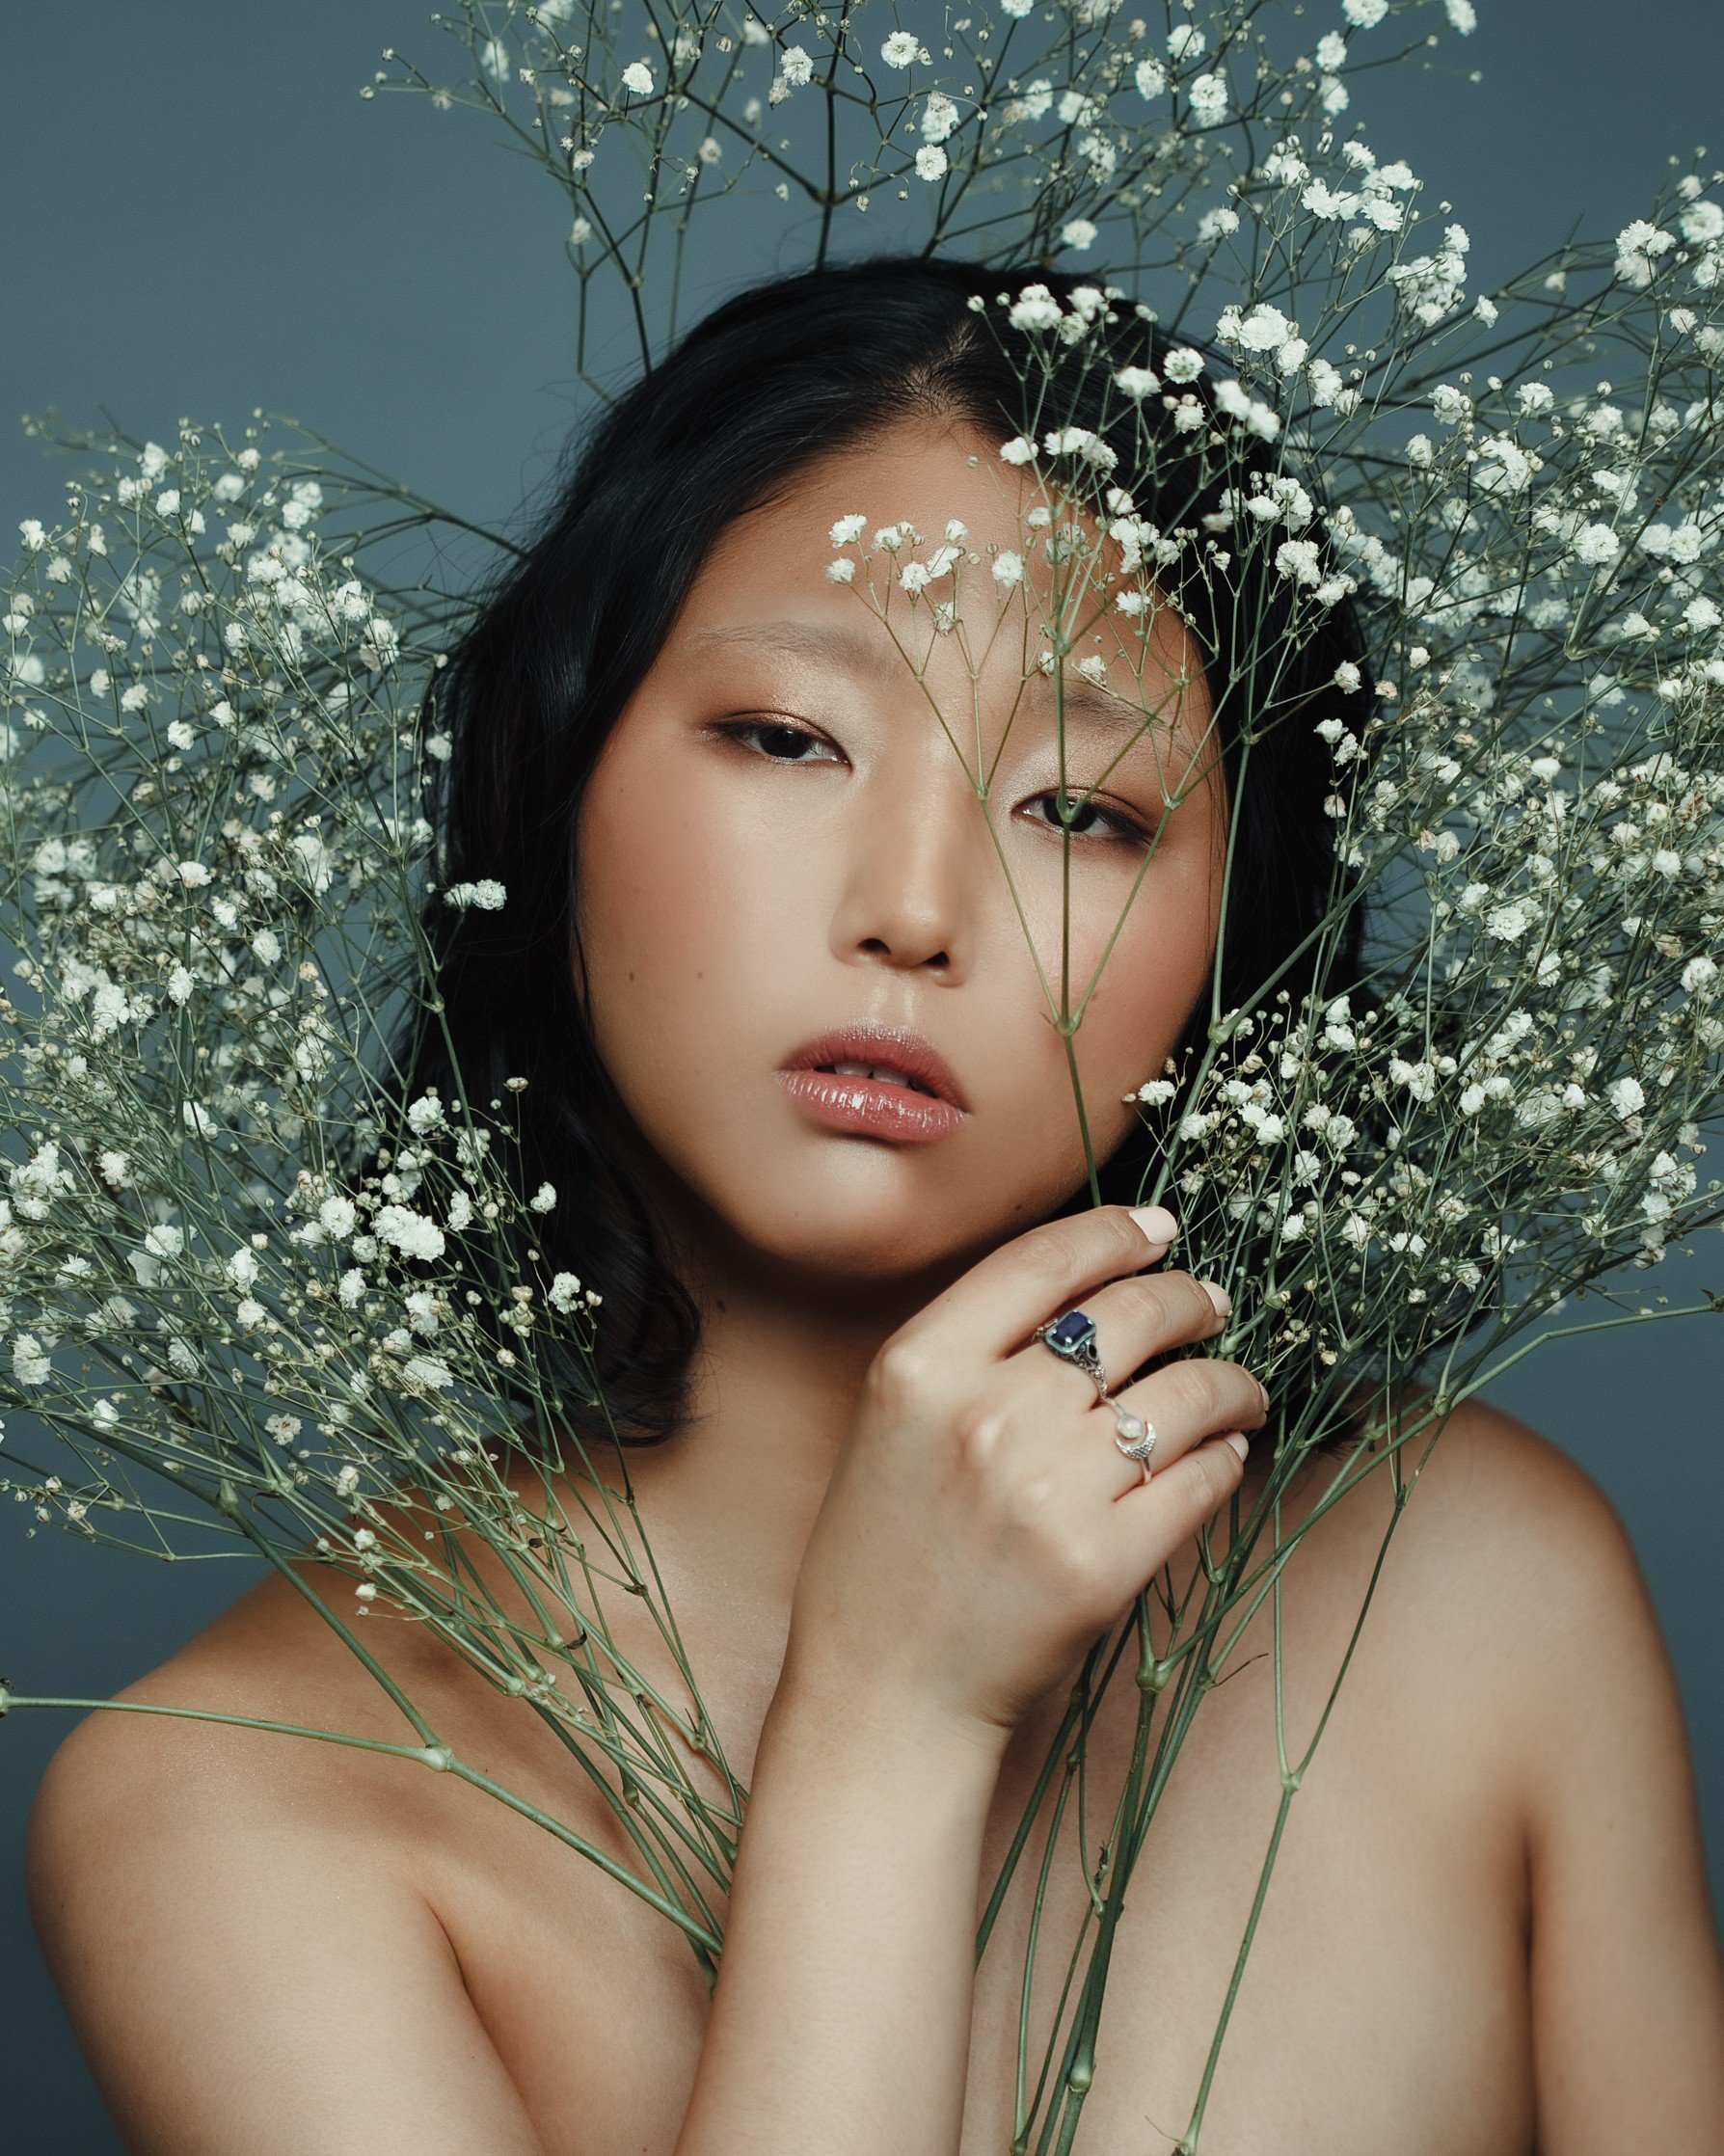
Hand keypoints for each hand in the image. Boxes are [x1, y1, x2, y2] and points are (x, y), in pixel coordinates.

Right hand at [783, 1204, 1267, 1749]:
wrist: (885, 1691)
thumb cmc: (886, 1552)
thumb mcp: (894, 1423)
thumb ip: (972, 1349)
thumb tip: (1095, 1286)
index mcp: (919, 1367)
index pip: (1043, 1261)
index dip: (1116, 1232)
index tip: (1158, 1229)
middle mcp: (985, 1416)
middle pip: (1127, 1315)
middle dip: (1188, 1299)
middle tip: (1210, 1304)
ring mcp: (1048, 1491)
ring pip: (1183, 1395)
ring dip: (1228, 1382)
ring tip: (1236, 1390)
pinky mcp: (1103, 1563)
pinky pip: (1200, 1479)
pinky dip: (1225, 1456)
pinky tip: (1223, 1452)